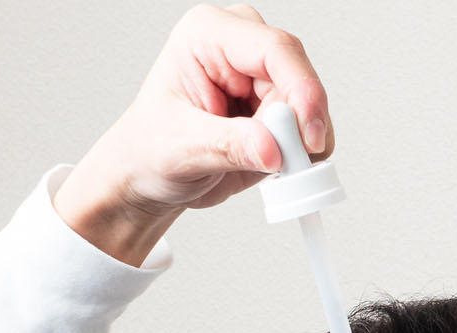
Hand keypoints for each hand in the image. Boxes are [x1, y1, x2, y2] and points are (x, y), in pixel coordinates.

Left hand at [51, 4, 334, 264]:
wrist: (148, 174)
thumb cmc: (149, 149)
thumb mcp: (180, 149)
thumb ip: (228, 146)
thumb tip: (272, 148)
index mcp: (207, 35)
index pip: (273, 49)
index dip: (301, 90)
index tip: (308, 136)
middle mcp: (239, 47)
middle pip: (297, 78)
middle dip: (299, 126)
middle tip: (284, 163)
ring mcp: (260, 74)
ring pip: (308, 105)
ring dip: (300, 143)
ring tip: (267, 167)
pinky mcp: (275, 103)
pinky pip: (308, 124)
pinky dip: (301, 151)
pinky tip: (275, 164)